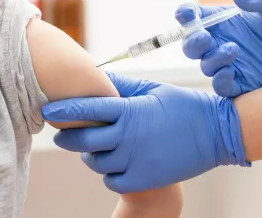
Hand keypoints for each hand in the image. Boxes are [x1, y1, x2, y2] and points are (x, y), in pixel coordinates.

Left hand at [42, 72, 248, 193]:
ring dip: (91, 155)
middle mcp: (129, 137)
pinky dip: (108, 174)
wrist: (215, 133)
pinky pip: (112, 181)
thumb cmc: (183, 107)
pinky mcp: (145, 178)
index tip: (47, 110)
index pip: (88, 109)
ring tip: (96, 147)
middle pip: (84, 140)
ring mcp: (136, 160)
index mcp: (131, 111)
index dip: (63, 109)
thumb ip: (122, 87)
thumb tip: (97, 80)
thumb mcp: (153, 89)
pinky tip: (115, 163)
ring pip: (96, 162)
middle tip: (64, 133)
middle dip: (68, 136)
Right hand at [176, 0, 261, 96]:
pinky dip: (219, 81)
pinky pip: (220, 86)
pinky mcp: (240, 84)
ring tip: (233, 50)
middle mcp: (224, 43)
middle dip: (192, 41)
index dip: (187, 15)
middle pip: (194, 45)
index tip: (184, 14)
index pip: (198, 17)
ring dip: (212, 59)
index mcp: (228, 22)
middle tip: (204, 37)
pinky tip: (230, 73)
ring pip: (205, 66)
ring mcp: (230, 65)